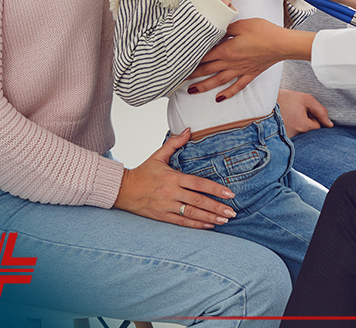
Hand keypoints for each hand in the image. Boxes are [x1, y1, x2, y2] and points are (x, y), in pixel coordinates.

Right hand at [113, 129, 237, 228]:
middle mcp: (171, 193)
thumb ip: (174, 143)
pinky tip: (209, 226)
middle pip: (198, 201)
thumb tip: (189, 130)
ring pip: (192, 214)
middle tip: (232, 211)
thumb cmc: (143, 171)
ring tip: (225, 220)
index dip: (215, 189)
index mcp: (173, 177)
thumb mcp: (158, 155)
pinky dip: (196, 225)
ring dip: (210, 218)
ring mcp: (167, 206)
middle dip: (217, 207)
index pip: (198, 183)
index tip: (229, 193)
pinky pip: (182, 223)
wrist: (123, 189)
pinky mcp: (162, 217)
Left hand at [188, 18, 314, 101]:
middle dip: (192, 75)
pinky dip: (227, 93)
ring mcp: (241, 70)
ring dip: (204, 86)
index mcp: (226, 50)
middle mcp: (231, 63)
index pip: (204, 56)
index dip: (191, 60)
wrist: (282, 44)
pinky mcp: (250, 73)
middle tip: (179, 79)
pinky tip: (218, 98)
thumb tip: (215, 29)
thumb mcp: (241, 24)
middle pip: (207, 70)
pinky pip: (237, 86)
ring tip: (192, 91)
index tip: (180, 63)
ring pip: (218, 81)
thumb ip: (226, 28)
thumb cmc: (263, 32)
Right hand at [278, 88, 332, 136]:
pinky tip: (282, 118)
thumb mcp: (305, 99)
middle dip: (305, 122)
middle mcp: (295, 136)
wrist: (260, 102)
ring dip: (296, 123)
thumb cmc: (284, 99)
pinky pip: (289, 134)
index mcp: (303, 126)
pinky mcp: (278, 139)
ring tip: (287, 113)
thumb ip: (320, 111)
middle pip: (308, 131)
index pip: (317, 126)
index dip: (312, 116)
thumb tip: (330, 125)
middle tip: (295, 111)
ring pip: (299, 132)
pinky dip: (288, 126)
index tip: (303, 109)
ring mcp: (286, 138)